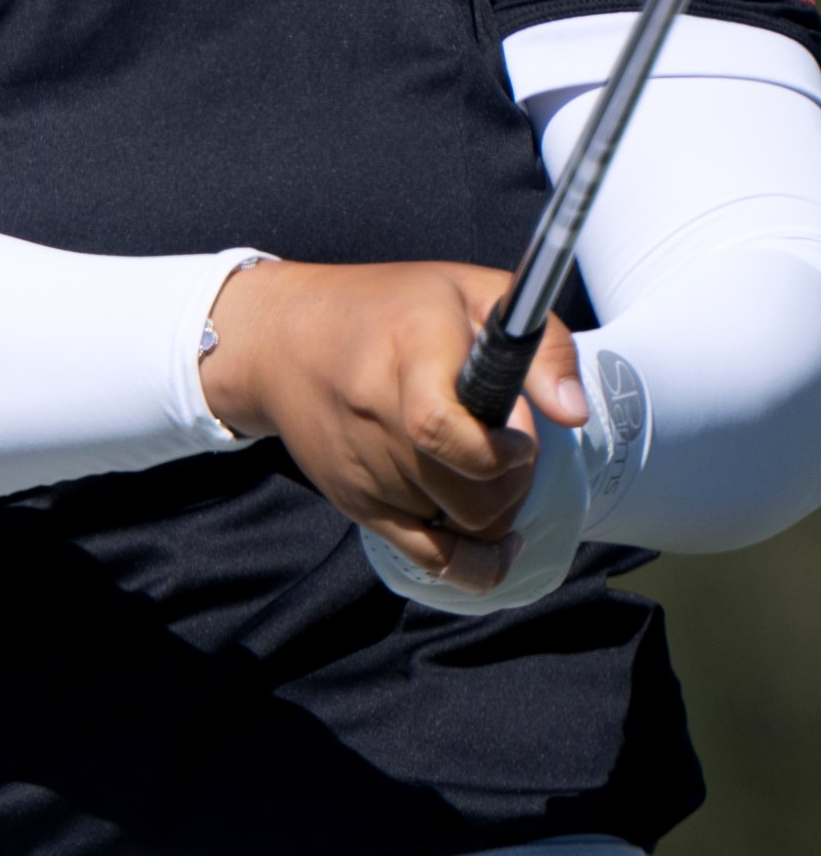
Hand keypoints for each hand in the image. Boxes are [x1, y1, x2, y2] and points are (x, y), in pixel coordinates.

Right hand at [201, 258, 589, 597]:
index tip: (521, 435)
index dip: (500, 451)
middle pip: (469, 497)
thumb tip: (573, 413)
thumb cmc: (392, 308)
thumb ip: (539, 340)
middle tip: (513, 445)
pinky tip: (499, 541)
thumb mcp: (470, 290)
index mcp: (408, 352)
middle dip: (514, 483)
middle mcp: (378, 417)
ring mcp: (366, 470)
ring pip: (460, 529)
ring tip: (490, 466)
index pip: (442, 430)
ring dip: (496, 509)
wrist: (282, 340)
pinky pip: (432, 562)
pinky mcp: (357, 505)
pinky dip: (477, 565)